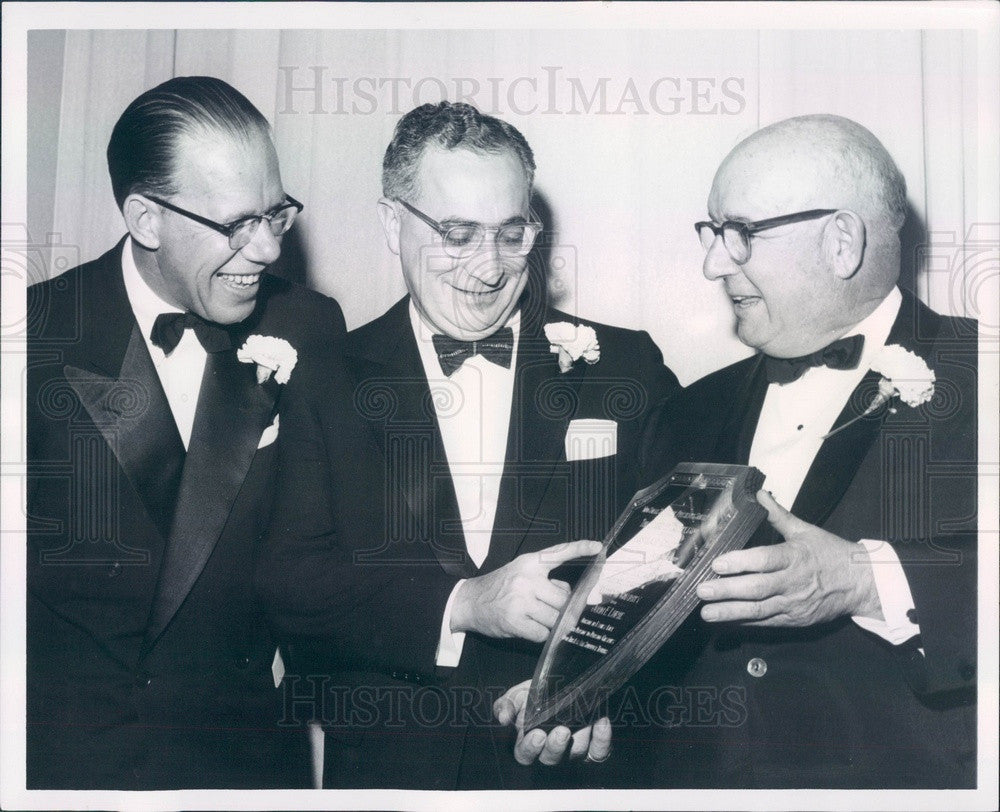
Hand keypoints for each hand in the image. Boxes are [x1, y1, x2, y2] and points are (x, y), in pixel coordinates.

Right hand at [451, 540, 601, 641]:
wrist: (470, 601)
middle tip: (554, 611)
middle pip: (564, 598)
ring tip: (537, 618)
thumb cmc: (501, 587)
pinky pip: (543, 633)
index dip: (579, 548)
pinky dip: (541, 634)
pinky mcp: (515, 620)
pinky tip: (530, 627)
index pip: (558, 553)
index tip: (597, 547)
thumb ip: (548, 581)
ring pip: (556, 618)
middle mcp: (526, 579)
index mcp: (529, 563)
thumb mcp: (522, 574)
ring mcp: (521, 600)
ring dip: (552, 623)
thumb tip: (579, 597)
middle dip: (564, 609)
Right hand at [493, 679, 612, 765]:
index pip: (525, 755)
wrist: (563, 683)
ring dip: (581, 738)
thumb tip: (503, 718)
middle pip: (552, 759)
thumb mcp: (519, 694)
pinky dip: (602, 740)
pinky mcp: (594, 747)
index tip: (536, 734)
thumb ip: (507, 704)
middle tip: (562, 731)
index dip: (531, 748)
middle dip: (556, 747)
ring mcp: (574, 750)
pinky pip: (600, 752)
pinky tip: (602, 722)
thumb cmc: (537, 693)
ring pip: (577, 754)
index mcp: (530, 742)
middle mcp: (552, 750)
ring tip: (584, 720)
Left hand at [695, 490, 881, 626]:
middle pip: (757, 588)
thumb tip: (759, 494)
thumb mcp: (805, 530)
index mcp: (795, 557)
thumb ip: (778, 515)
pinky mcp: (794, 620)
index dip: (740, 562)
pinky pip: (766, 623)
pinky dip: (745, 623)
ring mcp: (793, 604)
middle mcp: (793, 582)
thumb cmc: (830, 554)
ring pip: (758, 611)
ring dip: (730, 613)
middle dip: (727, 590)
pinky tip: (725, 623)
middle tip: (702, 590)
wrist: (859, 584)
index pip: (764, 560)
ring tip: (706, 613)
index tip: (717, 563)